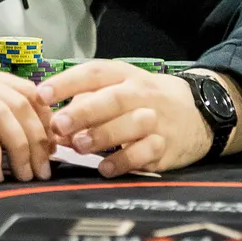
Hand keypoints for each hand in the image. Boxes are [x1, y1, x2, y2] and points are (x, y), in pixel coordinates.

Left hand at [36, 61, 211, 174]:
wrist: (199, 112)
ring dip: (102, 136)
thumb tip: (53, 125)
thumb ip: (87, 102)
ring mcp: (156, 120)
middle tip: (59, 124)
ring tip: (78, 146)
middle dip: (84, 111)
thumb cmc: (145, 100)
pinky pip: (146, 154)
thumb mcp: (120, 88)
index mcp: (125, 75)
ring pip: (131, 125)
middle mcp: (142, 94)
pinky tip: (104, 168)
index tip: (42, 94)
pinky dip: (124, 162)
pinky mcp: (166, 146)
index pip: (95, 72)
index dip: (67, 82)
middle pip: (113, 99)